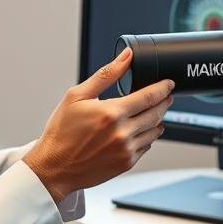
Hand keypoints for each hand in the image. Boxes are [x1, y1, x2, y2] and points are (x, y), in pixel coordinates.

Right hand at [23, 48, 173, 201]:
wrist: (54, 167)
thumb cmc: (61, 132)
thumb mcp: (77, 96)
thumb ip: (106, 75)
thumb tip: (126, 56)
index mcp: (112, 113)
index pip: (149, 96)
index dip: (163, 88)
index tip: (168, 83)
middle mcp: (122, 132)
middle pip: (156, 113)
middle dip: (163, 102)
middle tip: (165, 96)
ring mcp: (126, 150)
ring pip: (154, 131)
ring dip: (158, 120)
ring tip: (154, 113)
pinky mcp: (126, 163)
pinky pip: (146, 147)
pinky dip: (147, 137)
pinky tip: (140, 131)